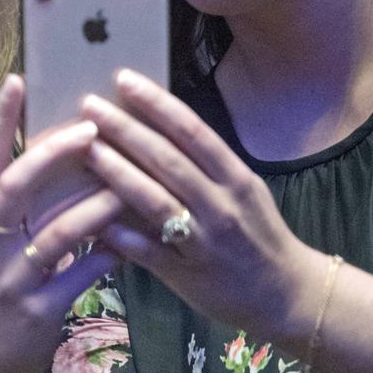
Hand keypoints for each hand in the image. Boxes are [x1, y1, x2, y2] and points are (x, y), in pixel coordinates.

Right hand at [0, 75, 124, 372]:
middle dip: (52, 154)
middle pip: (15, 188)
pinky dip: (109, 254)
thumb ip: (17, 209)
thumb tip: (57, 153)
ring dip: (95, 204)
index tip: (16, 80)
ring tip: (126, 183)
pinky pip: (81, 275)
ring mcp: (11, 281)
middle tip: (91, 127)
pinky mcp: (38, 311)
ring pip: (56, 232)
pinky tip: (131, 240)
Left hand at [81, 68, 314, 345]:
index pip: (193, 131)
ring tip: (86, 148)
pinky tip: (94, 221)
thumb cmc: (258, 233)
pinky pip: (148, 251)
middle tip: (89, 104)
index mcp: (235, 178)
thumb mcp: (243, 190)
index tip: (124, 79)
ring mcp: (203, 241)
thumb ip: (207, 164)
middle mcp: (220, 205)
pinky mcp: (187, 273)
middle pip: (167, 159)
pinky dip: (121, 235)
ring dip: (117, 172)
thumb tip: (159, 126)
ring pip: (155, 200)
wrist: (286, 293)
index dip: (157, 104)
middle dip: (125, 129)